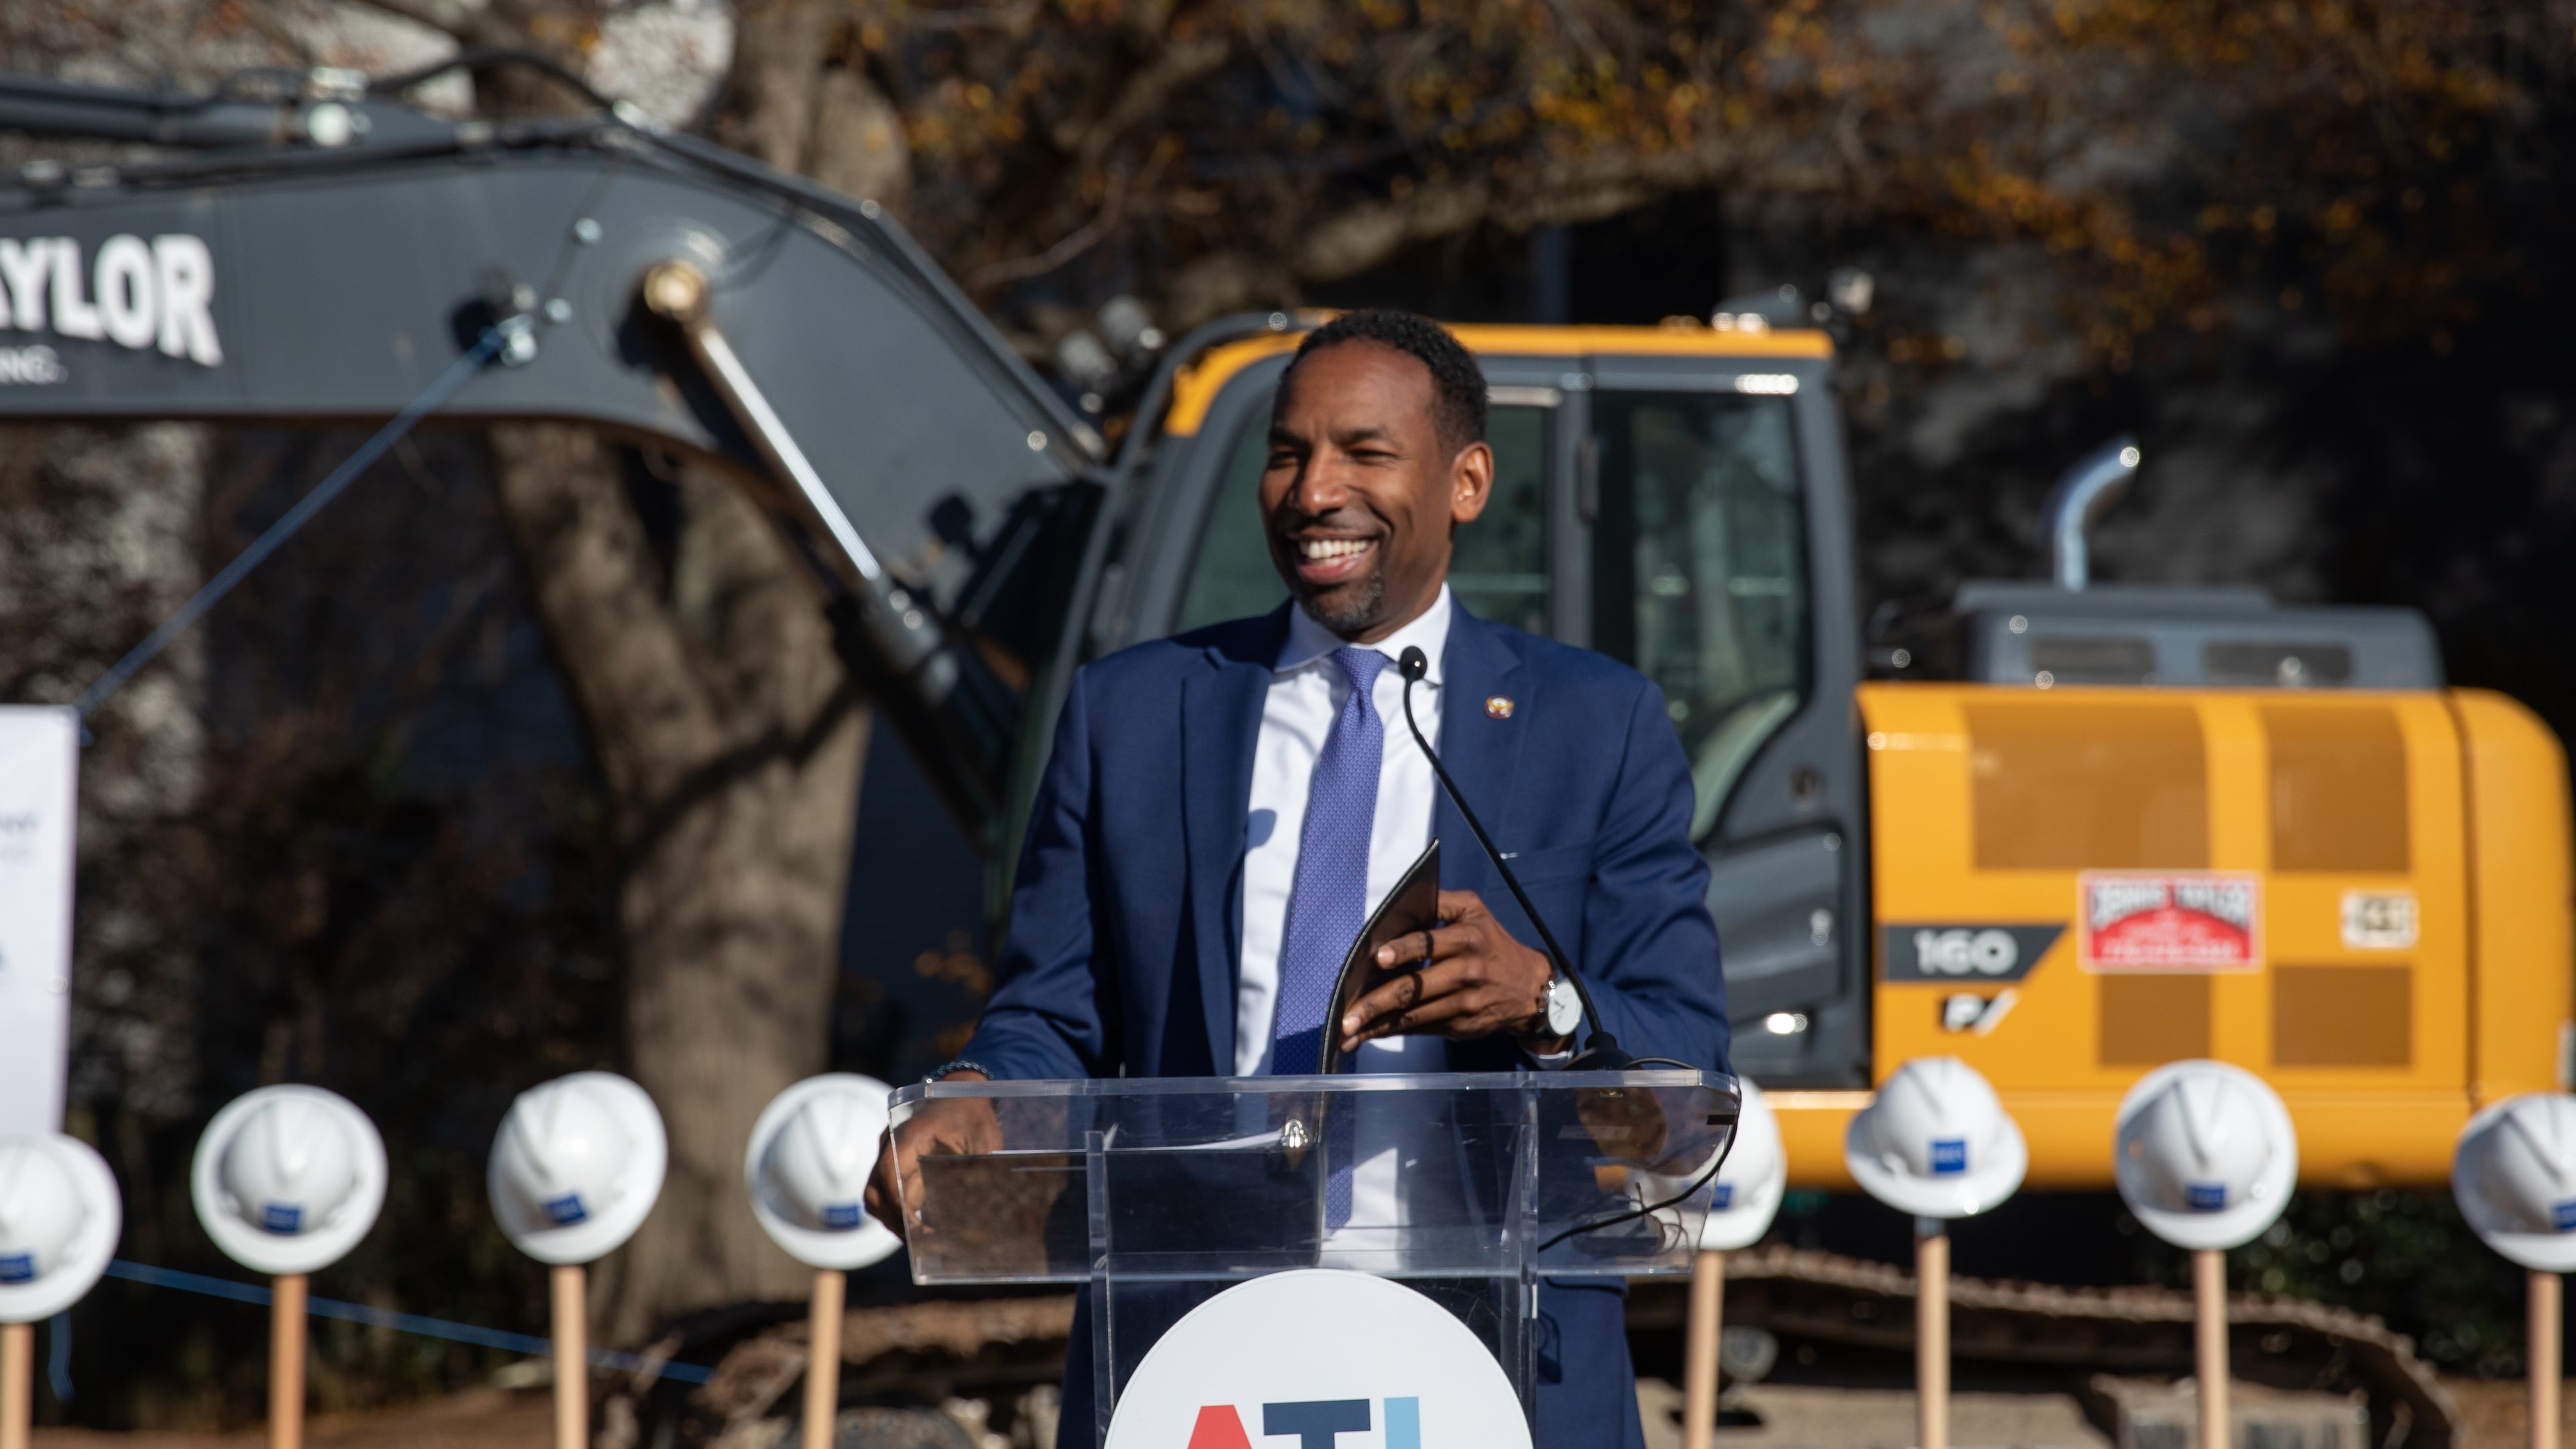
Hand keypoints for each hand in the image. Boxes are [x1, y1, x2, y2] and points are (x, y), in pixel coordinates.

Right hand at [865, 1072, 1001, 1236]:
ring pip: (876, 1194)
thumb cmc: (973, 1114)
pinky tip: (920, 1227)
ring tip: (920, 1241)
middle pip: (875, 1191)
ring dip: (893, 1219)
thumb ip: (977, 1172)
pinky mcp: (897, 1163)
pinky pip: (887, 1191)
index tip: (920, 1233)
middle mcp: (892, 1145)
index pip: (889, 1176)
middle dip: (895, 1221)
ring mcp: (891, 1154)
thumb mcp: (984, 1140)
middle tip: (920, 1245)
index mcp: (909, 1135)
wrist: (963, 1093)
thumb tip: (978, 1214)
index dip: (901, 1209)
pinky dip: (898, 1212)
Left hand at [1338, 889, 1562, 1053]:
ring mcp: (1463, 1003)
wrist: (1528, 988)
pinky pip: (1420, 1028)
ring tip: (1347, 1032)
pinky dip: (1392, 1032)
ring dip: (1377, 1025)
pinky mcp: (1460, 1026)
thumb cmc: (1491, 942)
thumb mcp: (1474, 911)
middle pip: (1415, 987)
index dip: (1403, 949)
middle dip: (1377, 1002)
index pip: (1429, 942)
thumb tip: (1399, 904)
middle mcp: (1466, 971)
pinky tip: (1368, 1035)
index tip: (1377, 957)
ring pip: (1414, 1015)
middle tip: (1347, 1015)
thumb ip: (1440, 903)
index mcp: (1467, 938)